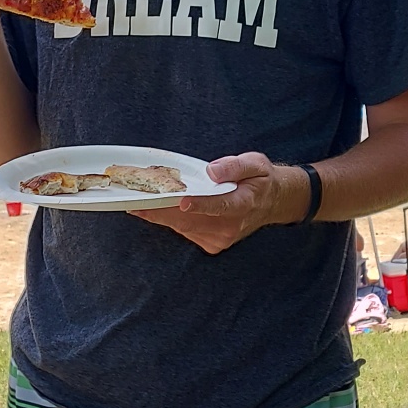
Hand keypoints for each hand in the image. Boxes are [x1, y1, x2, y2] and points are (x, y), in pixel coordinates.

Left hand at [130, 152, 306, 254]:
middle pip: (190, 219)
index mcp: (243, 203)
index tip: (182, 201)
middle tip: (135, 201)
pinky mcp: (212, 244)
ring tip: (137, 201)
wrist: (272, 203)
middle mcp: (230, 226)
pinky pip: (184, 230)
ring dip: (159, 214)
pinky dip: (168, 220)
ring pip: (182, 226)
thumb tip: (212, 171)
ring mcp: (221, 238)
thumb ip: (234, 166)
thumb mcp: (255, 163)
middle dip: (161, 209)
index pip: (220, 206)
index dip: (200, 205)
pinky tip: (155, 209)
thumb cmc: (260, 180)